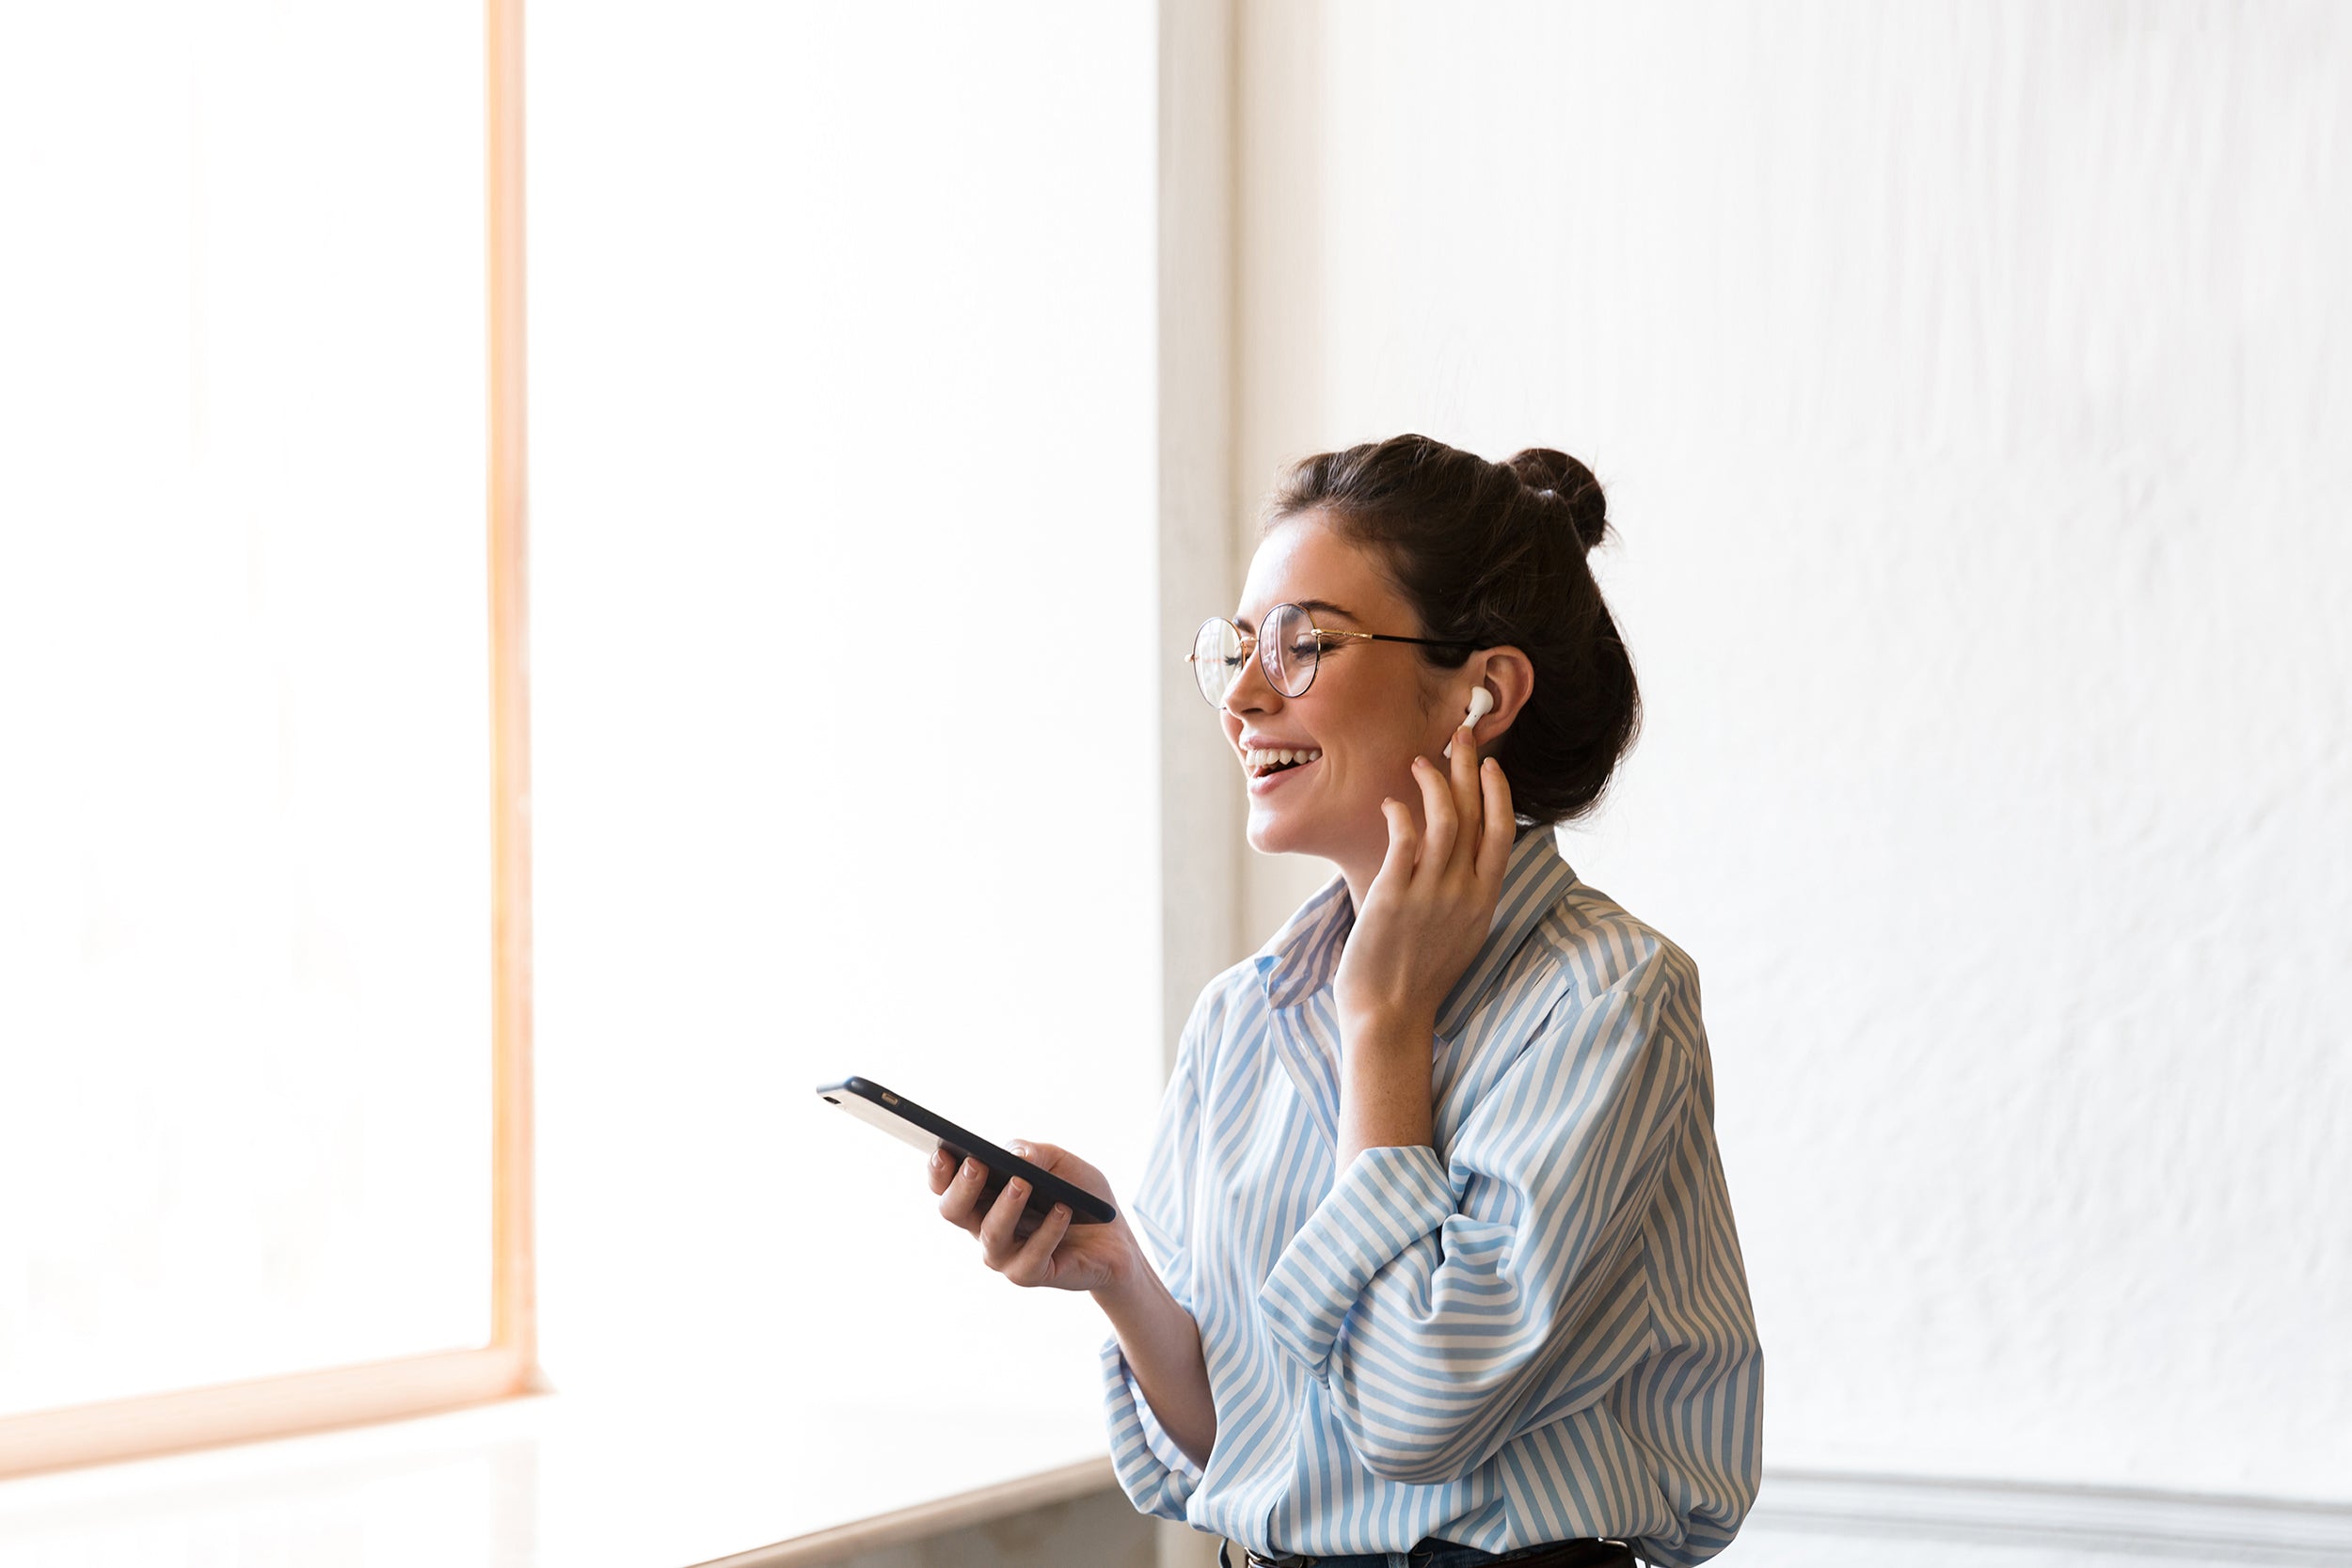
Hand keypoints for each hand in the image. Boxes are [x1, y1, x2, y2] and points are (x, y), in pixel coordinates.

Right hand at [927, 1139, 1139, 1294]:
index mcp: (983, 1197)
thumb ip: (1034, 1153)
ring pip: (991, 1235)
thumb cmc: (1079, 1194)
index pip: (946, 1186)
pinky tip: (1063, 1209)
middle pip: (953, 1211)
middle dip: (962, 1187)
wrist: (1115, 1234)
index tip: (944, 1153)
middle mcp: (985, 1227)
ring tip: (1023, 1183)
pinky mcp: (1031, 1274)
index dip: (938, 1172)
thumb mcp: (1059, 1162)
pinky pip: (1032, 1256)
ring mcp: (1006, 1255)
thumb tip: (1015, 1157)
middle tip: (978, 1164)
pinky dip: (1048, 1231)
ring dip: (1005, 1207)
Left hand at [1332, 719, 1514, 1035]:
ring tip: (1420, 760)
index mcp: (1484, 900)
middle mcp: (1463, 892)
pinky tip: (1391, 801)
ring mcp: (1430, 893)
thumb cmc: (1418, 977)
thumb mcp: (1460, 933)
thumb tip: (1460, 859)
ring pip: (1443, 820)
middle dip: (1469, 768)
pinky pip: (1404, 840)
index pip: (1502, 832)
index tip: (1492, 764)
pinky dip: (1401, 813)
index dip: (1499, 792)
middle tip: (1460, 734)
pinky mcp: (1394, 896)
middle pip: (1474, 815)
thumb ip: (1465, 894)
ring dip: (1433, 782)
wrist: (1390, 1015)